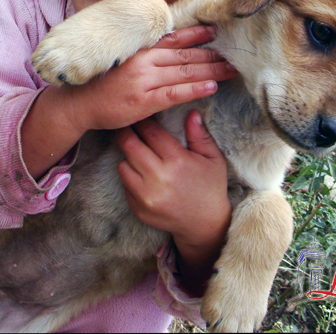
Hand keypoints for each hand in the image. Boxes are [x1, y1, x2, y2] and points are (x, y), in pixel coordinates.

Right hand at [78, 25, 237, 131]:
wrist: (79, 103)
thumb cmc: (100, 82)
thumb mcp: (121, 60)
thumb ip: (142, 53)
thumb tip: (164, 47)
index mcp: (140, 50)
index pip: (174, 38)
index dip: (197, 34)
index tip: (215, 31)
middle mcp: (145, 61)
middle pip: (186, 56)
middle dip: (212, 55)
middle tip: (234, 55)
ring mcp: (145, 81)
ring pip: (185, 72)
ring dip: (212, 71)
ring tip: (231, 70)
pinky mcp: (144, 101)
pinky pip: (175, 93)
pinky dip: (195, 89)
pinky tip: (212, 87)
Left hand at [116, 112, 231, 256]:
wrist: (204, 224)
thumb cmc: (210, 186)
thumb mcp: (213, 158)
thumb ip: (200, 135)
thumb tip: (192, 112)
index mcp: (177, 161)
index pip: (150, 132)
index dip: (143, 121)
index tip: (141, 115)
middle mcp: (158, 178)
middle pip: (130, 145)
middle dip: (126, 132)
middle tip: (126, 125)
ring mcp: (146, 196)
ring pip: (122, 164)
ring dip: (127, 155)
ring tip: (136, 150)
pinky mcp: (138, 208)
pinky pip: (125, 184)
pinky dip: (130, 175)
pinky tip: (140, 172)